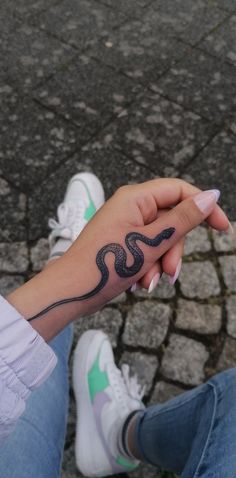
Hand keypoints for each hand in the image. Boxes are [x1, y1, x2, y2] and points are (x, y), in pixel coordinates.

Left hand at [68, 177, 229, 298]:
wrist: (72, 291)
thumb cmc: (105, 263)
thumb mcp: (151, 242)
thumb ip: (183, 219)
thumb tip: (211, 196)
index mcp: (136, 198)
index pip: (180, 190)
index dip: (204, 206)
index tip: (223, 228)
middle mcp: (132, 208)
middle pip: (173, 220)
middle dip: (174, 249)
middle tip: (170, 272)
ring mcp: (127, 227)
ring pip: (162, 240)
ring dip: (161, 264)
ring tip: (148, 282)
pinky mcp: (125, 244)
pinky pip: (149, 251)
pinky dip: (149, 268)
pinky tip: (139, 283)